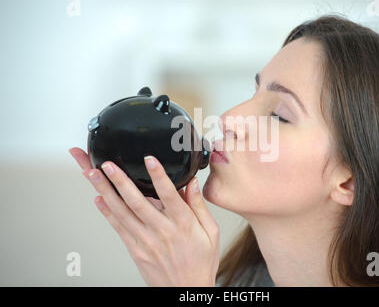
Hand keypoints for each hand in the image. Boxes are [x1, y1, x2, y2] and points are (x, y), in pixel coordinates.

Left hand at [68, 147, 219, 285]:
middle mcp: (161, 231)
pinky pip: (118, 228)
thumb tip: (192, 184)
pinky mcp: (135, 250)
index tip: (149, 159)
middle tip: (107, 164)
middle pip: (137, 202)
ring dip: (106, 192)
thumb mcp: (211, 233)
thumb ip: (199, 206)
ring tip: (93, 175)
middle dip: (120, 180)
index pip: (169, 196)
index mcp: (183, 225)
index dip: (158, 176)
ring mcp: (145, 241)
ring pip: (122, 212)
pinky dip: (107, 212)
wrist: (186, 291)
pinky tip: (98, 198)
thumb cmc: (200, 262)